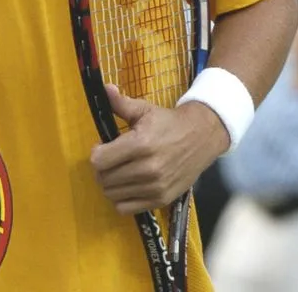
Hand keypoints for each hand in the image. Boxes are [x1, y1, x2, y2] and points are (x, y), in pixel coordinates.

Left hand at [89, 84, 227, 215]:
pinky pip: (126, 209)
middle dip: (101, 169)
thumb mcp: (144, 109)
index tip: (103, 147)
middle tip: (110, 160)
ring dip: (110, 184)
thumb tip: (104, 88)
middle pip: (104, 179)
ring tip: (119, 172)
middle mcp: (147, 169)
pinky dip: (121, 199)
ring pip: (112, 195)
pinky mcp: (161, 200)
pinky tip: (128, 186)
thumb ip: (120, 103)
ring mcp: (155, 187)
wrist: (201, 137)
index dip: (96, 153)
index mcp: (141, 145)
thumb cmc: (168, 123)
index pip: (99, 160)